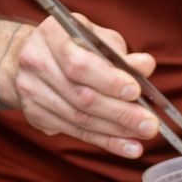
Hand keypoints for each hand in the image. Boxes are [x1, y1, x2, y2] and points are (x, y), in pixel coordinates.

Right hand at [0, 15, 159, 156]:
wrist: (33, 56)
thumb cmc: (74, 43)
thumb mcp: (97, 37)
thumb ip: (120, 52)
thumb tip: (145, 66)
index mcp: (52, 34)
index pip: (79, 63)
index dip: (108, 80)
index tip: (136, 91)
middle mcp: (36, 62)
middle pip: (80, 96)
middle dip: (120, 113)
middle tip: (150, 124)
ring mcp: (31, 92)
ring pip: (79, 118)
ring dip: (115, 131)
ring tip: (143, 135)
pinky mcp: (35, 115)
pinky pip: (75, 132)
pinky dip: (105, 141)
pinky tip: (128, 146)